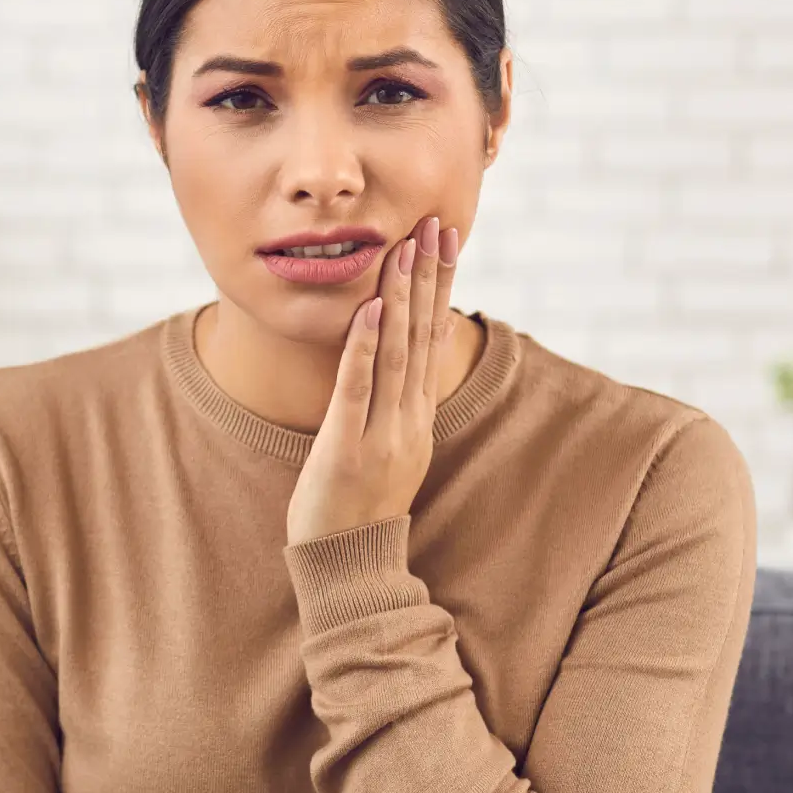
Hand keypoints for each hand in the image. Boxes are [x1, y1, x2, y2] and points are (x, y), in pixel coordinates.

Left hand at [286, 214, 459, 546]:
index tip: (445, 241)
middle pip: (423, 336)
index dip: (440, 287)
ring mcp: (381, 435)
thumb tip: (398, 364)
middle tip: (436, 224)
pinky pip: (357, 389)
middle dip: (430, 277)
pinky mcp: (347, 449)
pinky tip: (372, 308)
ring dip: (403, 297)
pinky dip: (366, 347)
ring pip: (397, 353)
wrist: (350, 568)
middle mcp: (409, 420)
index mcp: (418, 418)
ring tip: (406, 248)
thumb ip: (394, 407)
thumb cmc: (358, 509)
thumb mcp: (389, 451)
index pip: (433, 340)